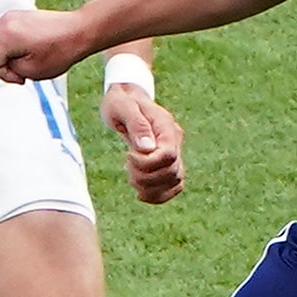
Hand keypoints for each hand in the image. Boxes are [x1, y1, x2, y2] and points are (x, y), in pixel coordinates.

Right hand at [0, 8, 94, 83]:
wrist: (79, 31)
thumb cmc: (62, 50)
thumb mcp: (32, 71)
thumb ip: (8, 70)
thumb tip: (0, 65)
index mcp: (7, 36)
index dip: (0, 74)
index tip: (18, 77)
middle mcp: (4, 23)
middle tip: (15, 71)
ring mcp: (8, 17)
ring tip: (18, 62)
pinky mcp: (14, 16)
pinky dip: (2, 46)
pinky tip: (20, 52)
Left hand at [103, 89, 185, 203]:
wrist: (126, 100)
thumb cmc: (121, 102)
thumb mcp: (122, 107)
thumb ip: (136, 125)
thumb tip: (147, 148)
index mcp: (166, 126)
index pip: (168, 155)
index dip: (147, 163)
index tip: (128, 155)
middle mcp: (175, 140)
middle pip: (171, 172)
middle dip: (145, 177)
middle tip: (127, 166)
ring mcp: (174, 152)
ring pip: (175, 182)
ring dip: (150, 187)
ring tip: (131, 177)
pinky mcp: (168, 163)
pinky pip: (173, 186)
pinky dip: (159, 195)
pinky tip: (141, 193)